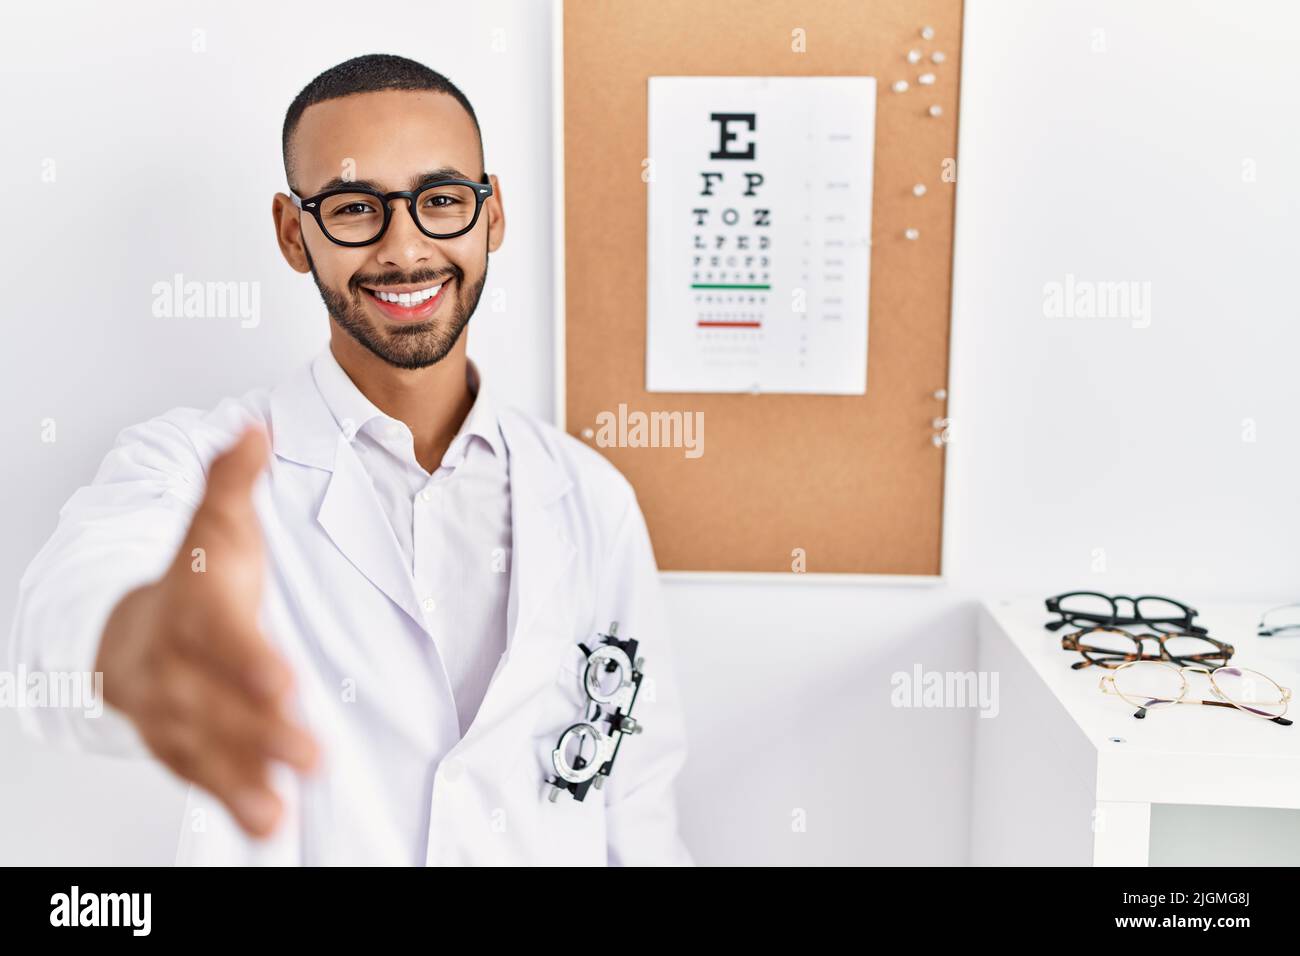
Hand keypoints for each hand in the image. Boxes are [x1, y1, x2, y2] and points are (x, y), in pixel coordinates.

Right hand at [96, 424, 318, 837]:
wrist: (126, 628)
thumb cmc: (194, 580)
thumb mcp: (216, 526)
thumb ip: (236, 482)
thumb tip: (256, 427)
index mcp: (191, 609)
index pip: (219, 636)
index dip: (249, 660)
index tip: (286, 681)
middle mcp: (171, 663)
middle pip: (212, 701)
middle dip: (260, 730)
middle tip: (311, 753)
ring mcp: (167, 708)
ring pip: (200, 746)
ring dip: (241, 776)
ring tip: (280, 808)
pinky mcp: (174, 742)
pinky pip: (194, 774)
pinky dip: (226, 798)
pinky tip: (264, 823)